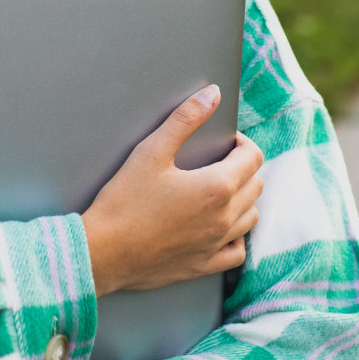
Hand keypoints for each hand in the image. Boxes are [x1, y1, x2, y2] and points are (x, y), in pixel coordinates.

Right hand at [82, 85, 263, 296]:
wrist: (103, 251)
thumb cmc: (124, 200)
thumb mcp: (152, 150)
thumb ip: (185, 118)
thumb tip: (212, 94)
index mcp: (217, 187)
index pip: (252, 157)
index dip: (242, 143)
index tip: (225, 141)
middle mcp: (224, 218)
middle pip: (256, 185)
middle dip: (244, 168)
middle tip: (220, 161)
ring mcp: (216, 245)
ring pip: (251, 216)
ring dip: (243, 199)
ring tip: (220, 190)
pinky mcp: (204, 265)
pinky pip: (237, 252)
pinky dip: (236, 236)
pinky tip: (220, 227)